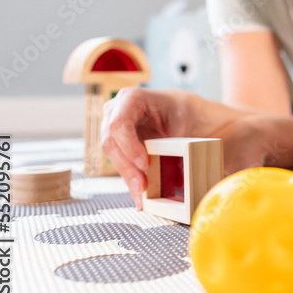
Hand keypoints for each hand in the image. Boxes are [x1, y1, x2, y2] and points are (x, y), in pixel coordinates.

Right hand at [101, 87, 195, 208]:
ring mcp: (111, 127)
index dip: (128, 146)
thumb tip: (176, 168)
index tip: (144, 164)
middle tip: (143, 186)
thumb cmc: (181, 111)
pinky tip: (138, 194)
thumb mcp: (182, 121)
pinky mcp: (115, 143)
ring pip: (112, 155)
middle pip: (111, 143)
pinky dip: (129, 178)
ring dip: (127, 175)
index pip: (118, 124)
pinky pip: (119, 162)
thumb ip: (174, 141)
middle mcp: (115, 111)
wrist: (180, 111)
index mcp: (131, 98)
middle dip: (127, 167)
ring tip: (142, 193)